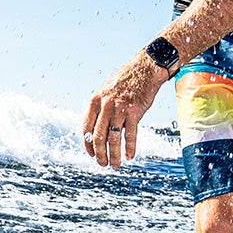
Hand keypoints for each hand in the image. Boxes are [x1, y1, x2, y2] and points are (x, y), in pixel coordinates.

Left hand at [83, 52, 166, 166]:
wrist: (145, 68)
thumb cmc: (127, 81)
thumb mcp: (107, 92)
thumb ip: (102, 110)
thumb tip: (100, 132)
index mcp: (95, 101)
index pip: (86, 128)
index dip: (87, 144)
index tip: (91, 154)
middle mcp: (105, 106)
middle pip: (98, 137)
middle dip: (100, 154)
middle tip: (103, 164)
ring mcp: (119, 109)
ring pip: (113, 139)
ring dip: (114, 155)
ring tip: (116, 164)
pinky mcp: (134, 112)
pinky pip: (130, 135)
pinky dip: (129, 148)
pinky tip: (129, 156)